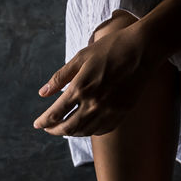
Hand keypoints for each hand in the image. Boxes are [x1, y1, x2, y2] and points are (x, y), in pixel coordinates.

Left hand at [33, 17, 154, 136]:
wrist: (143, 49)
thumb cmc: (111, 48)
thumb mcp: (81, 57)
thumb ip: (60, 77)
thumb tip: (42, 93)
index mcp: (80, 89)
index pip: (55, 114)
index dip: (43, 121)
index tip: (37, 123)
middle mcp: (94, 104)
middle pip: (68, 128)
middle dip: (54, 131)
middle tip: (48, 129)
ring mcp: (109, 110)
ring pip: (85, 131)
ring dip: (72, 132)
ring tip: (66, 128)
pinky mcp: (123, 112)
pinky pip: (103, 129)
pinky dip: (91, 131)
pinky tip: (87, 126)